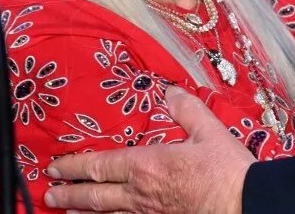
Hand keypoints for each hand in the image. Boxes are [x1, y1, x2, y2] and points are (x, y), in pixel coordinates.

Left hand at [44, 87, 251, 213]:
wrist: (245, 204)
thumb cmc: (227, 171)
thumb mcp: (208, 130)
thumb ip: (186, 109)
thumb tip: (170, 93)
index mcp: (148, 165)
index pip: (100, 165)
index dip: (74, 166)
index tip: (55, 166)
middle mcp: (141, 193)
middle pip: (95, 194)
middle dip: (69, 192)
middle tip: (49, 192)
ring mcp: (150, 213)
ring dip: (84, 211)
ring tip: (66, 210)